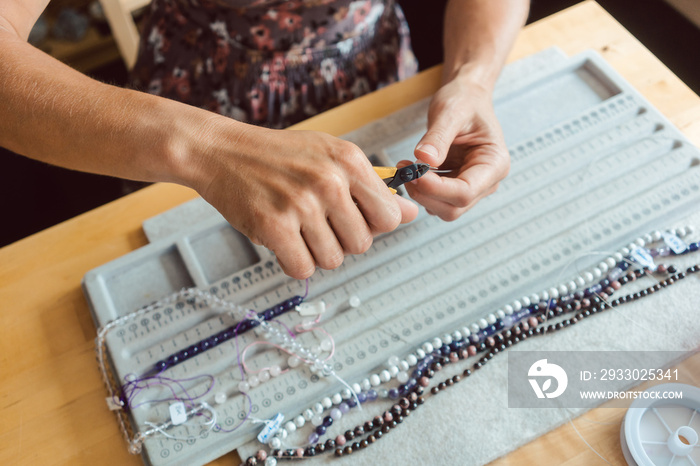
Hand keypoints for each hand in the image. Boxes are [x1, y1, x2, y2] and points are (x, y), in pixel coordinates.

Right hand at [194, 124, 418, 278]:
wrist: (222, 151)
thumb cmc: (279, 156)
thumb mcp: (331, 156)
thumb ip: (371, 186)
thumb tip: (411, 214)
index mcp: (349, 161)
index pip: (390, 216)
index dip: (375, 226)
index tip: (355, 219)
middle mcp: (329, 181)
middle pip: (362, 244)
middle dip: (343, 241)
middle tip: (319, 224)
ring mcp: (301, 204)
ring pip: (333, 259)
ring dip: (316, 252)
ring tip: (298, 229)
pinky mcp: (273, 226)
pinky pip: (302, 268)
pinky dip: (294, 262)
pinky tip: (283, 241)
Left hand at [404, 76, 509, 220]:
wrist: (466, 99)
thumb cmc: (464, 102)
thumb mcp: (450, 112)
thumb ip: (438, 136)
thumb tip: (423, 159)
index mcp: (495, 164)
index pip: (465, 192)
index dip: (436, 188)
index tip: (413, 172)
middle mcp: (487, 182)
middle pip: (453, 208)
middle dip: (425, 193)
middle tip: (404, 170)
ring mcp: (472, 188)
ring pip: (443, 209)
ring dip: (420, 193)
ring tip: (406, 166)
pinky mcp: (456, 188)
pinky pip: (436, 200)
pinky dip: (420, 189)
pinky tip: (412, 169)